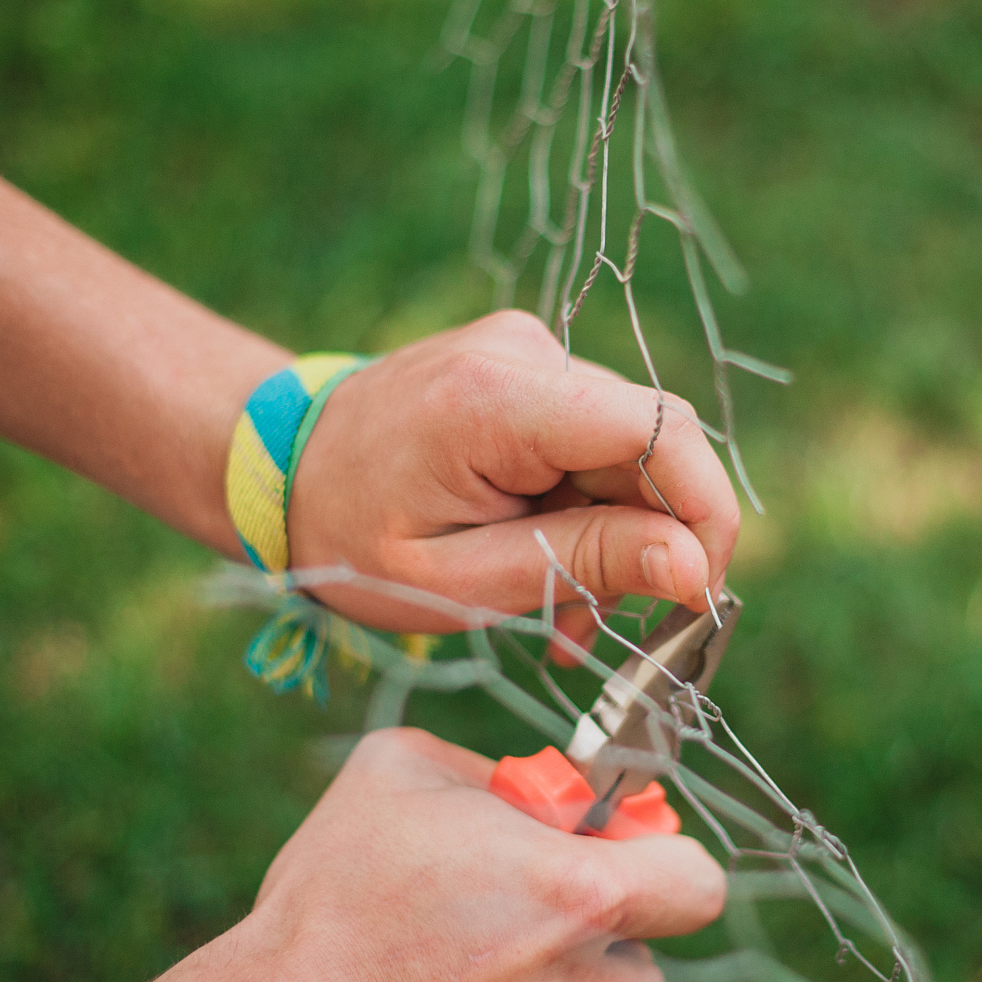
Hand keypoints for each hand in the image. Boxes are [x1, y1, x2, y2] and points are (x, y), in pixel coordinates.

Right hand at [234, 727, 726, 981]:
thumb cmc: (327, 900)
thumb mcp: (395, 775)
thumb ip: (493, 770)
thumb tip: (551, 789)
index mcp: (572, 893)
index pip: (697, 887)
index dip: (665, 872)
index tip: (623, 872)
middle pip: (648, 975)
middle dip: (602, 955)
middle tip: (527, 937)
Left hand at [290, 311, 739, 656]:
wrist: (278, 468)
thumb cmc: (349, 536)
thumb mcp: (460, 582)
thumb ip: (580, 565)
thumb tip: (695, 568)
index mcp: (496, 400)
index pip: (659, 431)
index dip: (704, 512)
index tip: (699, 594)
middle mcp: (525, 352)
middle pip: (653, 446)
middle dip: (655, 545)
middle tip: (612, 630)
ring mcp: (530, 352)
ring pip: (632, 453)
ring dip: (619, 539)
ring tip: (563, 617)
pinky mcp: (531, 368)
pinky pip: (597, 445)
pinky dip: (590, 513)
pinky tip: (549, 569)